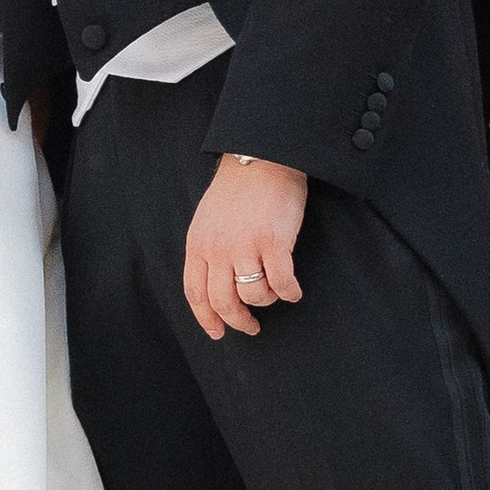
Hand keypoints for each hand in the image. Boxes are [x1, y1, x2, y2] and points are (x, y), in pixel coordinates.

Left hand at [183, 155, 308, 341]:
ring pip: (254, 295)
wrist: (262, 157)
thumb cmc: (238, 188)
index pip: (196, 293)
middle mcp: (217, 248)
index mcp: (198, 243)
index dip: (206, 318)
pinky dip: (289, 292)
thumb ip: (208, 249)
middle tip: (251, 327)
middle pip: (223, 302)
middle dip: (238, 321)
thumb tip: (215, 282)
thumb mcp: (208, 219)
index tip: (218, 332)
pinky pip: (282, 283)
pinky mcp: (273, 242)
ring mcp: (245, 246)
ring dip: (266, 301)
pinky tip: (293, 290)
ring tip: (274, 293)